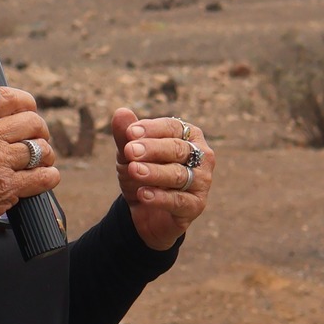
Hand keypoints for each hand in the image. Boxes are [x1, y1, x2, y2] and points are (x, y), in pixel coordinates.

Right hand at [0, 87, 58, 241]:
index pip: (5, 97)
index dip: (24, 102)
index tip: (29, 110)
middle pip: (31, 121)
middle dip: (39, 130)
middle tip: (37, 139)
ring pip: (41, 148)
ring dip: (45, 156)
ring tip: (40, 162)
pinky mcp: (7, 188)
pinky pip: (44, 177)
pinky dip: (49, 177)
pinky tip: (44, 178)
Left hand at [112, 108, 214, 251]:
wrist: (144, 211)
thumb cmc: (142, 174)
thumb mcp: (129, 154)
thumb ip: (125, 135)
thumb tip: (121, 111)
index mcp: (189, 136)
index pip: (173, 127)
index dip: (152, 129)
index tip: (130, 133)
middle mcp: (201, 156)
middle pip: (178, 149)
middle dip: (152, 149)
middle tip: (129, 151)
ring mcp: (202, 181)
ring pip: (178, 174)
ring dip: (155, 172)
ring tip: (133, 170)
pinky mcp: (196, 205)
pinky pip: (179, 200)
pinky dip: (160, 197)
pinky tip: (142, 194)